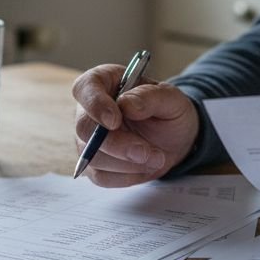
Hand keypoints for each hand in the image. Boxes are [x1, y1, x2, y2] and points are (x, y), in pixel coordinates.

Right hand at [70, 64, 199, 187]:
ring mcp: (88, 140)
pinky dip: (127, 176)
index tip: (115, 120)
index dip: (95, 104)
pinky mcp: (94, 164)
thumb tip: (127, 105)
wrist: (174, 138)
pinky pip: (101, 176)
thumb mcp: (172, 99)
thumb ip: (151, 97)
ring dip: (128, 163)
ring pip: (93, 157)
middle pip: (85, 128)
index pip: (85, 88)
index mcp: (104, 82)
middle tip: (145, 152)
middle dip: (117, 144)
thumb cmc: (168, 111)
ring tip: (156, 157)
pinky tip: (144, 166)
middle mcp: (89, 110)